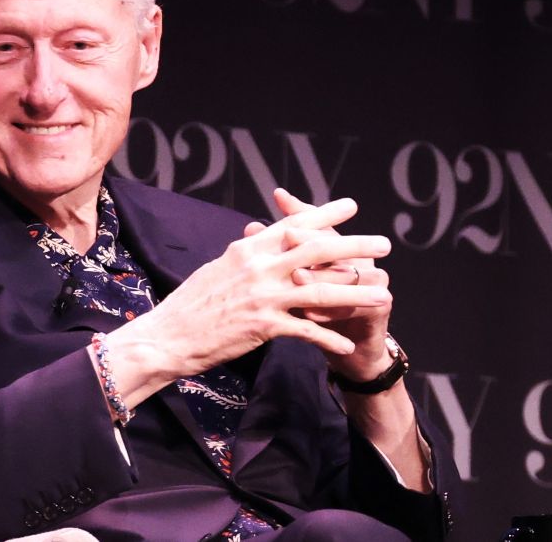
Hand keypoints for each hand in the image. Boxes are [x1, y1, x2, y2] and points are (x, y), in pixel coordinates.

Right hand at [104, 194, 391, 403]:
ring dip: (356, 292)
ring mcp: (262, 296)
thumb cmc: (189, 304)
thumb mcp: (217, 268)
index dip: (325, 215)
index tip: (350, 206)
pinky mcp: (263, 326)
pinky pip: (305, 331)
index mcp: (247, 247)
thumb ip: (245, 256)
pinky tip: (348, 344)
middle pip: (317, 250)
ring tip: (383, 293)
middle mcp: (258, 266)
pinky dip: (328, 338)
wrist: (168, 335)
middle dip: (355, 245)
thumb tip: (259, 240)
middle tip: (384, 244)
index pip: (293, 224)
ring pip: (320, 290)